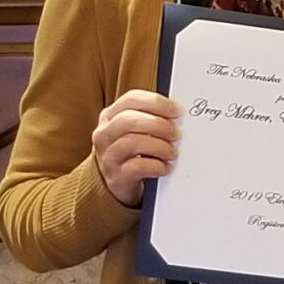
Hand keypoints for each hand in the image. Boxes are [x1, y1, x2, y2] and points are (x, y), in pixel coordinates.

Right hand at [92, 90, 180, 207]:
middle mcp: (104, 134)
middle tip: (177, 133)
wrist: (121, 184)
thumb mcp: (137, 131)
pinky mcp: (117, 177)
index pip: (131, 99)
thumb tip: (178, 113)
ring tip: (173, 153)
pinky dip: (156, 166)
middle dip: (158, 124)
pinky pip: (136, 167)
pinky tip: (165, 167)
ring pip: (132, 142)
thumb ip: (152, 118)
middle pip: (129, 120)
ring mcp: (108, 157)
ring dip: (159, 146)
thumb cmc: (133, 152)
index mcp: (110, 116)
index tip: (177, 110)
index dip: (155, 102)